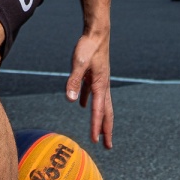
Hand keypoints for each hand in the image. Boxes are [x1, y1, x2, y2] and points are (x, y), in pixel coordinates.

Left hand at [66, 31, 113, 148]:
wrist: (97, 33)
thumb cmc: (88, 47)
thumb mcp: (78, 64)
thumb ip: (74, 82)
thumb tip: (71, 101)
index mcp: (100, 86)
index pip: (98, 111)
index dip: (96, 127)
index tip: (95, 141)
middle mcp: (103, 86)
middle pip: (106, 113)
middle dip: (107, 130)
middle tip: (108, 146)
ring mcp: (100, 81)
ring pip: (102, 105)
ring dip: (101, 119)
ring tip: (100, 132)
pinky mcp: (95, 76)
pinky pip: (94, 94)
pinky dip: (90, 102)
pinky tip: (83, 106)